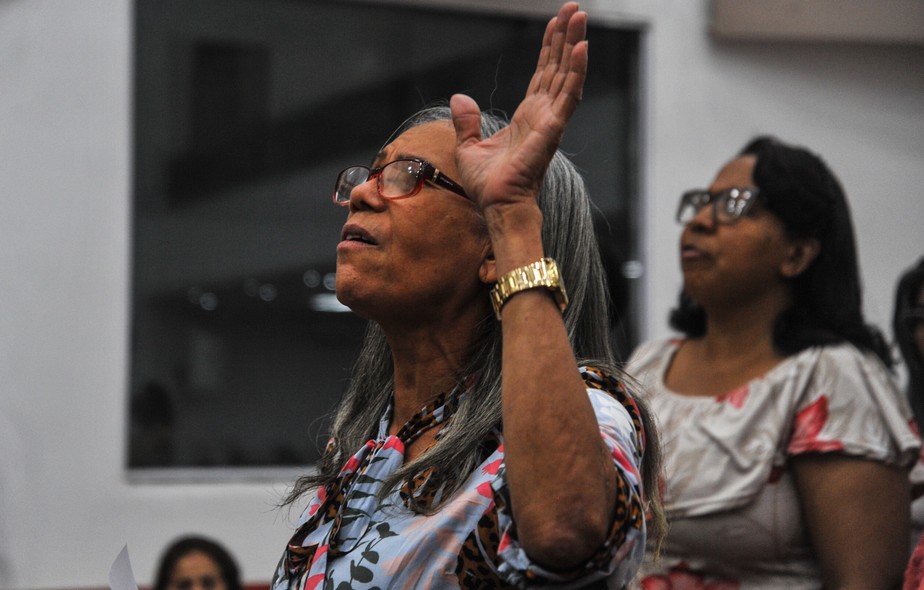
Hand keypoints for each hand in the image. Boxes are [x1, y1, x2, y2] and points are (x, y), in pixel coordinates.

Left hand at [449, 2, 587, 211]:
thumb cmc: (488, 185)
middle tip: (575, 9)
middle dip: (566, 36)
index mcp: (527, 116)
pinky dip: (576, 70)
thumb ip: (467, 122)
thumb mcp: (468, 147)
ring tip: (580, 17)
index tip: (556, 23)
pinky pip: (568, 95)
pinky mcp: (552, 128)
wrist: (496, 205)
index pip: (542, 74)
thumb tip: (459, 99)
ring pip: (567, 74)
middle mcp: (544, 114)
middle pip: (558, 67)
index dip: (549, 48)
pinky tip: (581, 48)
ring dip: (575, 44)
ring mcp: (551, 120)